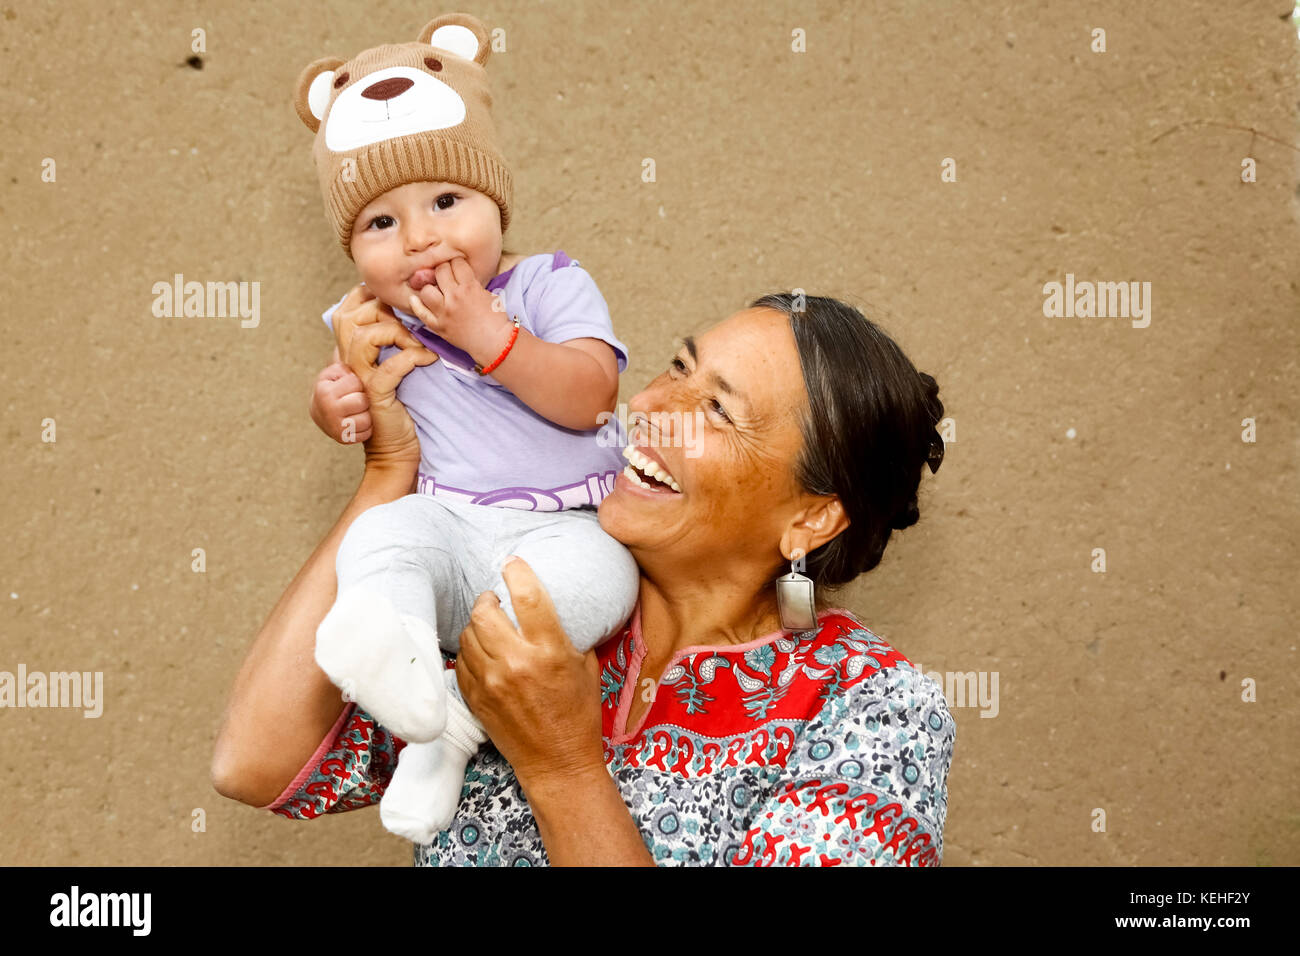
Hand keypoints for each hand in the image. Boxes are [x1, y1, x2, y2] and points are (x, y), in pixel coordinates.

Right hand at [309, 359, 370, 443]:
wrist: (330, 420)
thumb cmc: (337, 391)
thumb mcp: (337, 372)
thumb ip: (346, 357)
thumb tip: (357, 333)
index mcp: (323, 389)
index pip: (355, 382)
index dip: (357, 383)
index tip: (350, 387)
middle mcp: (326, 408)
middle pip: (362, 400)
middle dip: (363, 399)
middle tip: (355, 400)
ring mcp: (334, 426)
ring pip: (366, 418)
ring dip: (366, 415)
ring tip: (357, 412)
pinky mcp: (343, 440)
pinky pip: (366, 432)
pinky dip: (366, 429)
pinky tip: (358, 424)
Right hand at [333, 284, 437, 470]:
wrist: (396, 446)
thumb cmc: (400, 404)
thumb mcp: (392, 365)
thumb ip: (391, 339)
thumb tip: (408, 309)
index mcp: (349, 351)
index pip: (346, 310)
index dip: (367, 297)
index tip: (397, 301)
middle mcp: (348, 362)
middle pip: (351, 318)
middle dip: (386, 313)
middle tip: (413, 326)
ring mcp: (360, 378)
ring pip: (366, 337)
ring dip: (399, 334)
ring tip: (420, 345)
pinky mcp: (376, 393)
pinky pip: (391, 366)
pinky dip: (413, 357)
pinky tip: (428, 359)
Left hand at [405, 257, 512, 363]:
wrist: (494, 342)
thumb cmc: (496, 319)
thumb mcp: (489, 294)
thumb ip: (473, 283)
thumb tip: (460, 277)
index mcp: (469, 287)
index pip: (456, 263)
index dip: (457, 263)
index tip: (458, 267)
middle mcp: (454, 297)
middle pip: (440, 271)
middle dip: (444, 270)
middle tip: (447, 276)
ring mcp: (444, 312)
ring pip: (426, 290)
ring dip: (431, 287)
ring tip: (436, 290)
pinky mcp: (438, 326)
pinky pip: (421, 313)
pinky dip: (416, 305)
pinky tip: (415, 299)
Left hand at [454, 558, 606, 788]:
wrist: (558, 763)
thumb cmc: (578, 715)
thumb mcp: (586, 666)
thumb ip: (569, 632)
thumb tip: (556, 603)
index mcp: (549, 651)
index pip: (527, 595)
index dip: (516, 571)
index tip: (513, 563)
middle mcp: (516, 662)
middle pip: (484, 610)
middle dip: (488, 598)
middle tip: (495, 599)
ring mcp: (492, 682)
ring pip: (468, 634)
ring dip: (477, 624)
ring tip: (488, 626)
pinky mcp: (476, 698)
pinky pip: (462, 661)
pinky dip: (471, 651)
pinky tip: (483, 653)